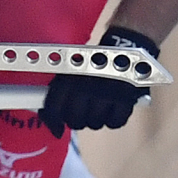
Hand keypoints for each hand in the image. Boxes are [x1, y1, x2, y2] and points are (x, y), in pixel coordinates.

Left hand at [40, 28, 158, 135]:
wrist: (124, 49)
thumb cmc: (92, 63)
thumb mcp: (71, 71)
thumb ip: (57, 94)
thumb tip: (50, 123)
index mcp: (70, 77)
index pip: (55, 107)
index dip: (53, 120)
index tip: (57, 127)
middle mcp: (87, 85)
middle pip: (75, 120)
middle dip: (77, 119)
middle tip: (82, 110)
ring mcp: (108, 93)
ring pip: (94, 123)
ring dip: (95, 119)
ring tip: (99, 105)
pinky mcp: (127, 99)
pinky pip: (115, 122)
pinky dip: (114, 119)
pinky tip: (113, 108)